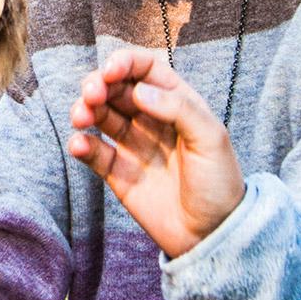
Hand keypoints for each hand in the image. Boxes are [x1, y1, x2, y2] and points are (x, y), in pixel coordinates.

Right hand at [67, 47, 245, 258]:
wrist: (213, 237)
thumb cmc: (220, 184)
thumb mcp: (212, 139)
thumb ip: (179, 108)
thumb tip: (139, 90)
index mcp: (177, 102)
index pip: (145, 69)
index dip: (124, 62)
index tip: (110, 70)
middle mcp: (151, 118)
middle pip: (116, 88)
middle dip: (98, 84)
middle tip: (91, 94)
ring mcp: (132, 144)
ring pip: (100, 114)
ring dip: (85, 109)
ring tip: (80, 117)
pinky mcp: (118, 172)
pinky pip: (94, 151)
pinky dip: (82, 144)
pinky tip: (80, 144)